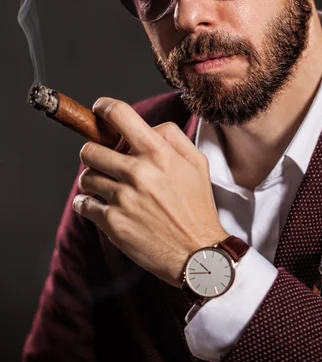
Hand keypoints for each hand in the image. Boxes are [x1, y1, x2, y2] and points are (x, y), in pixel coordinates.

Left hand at [73, 97, 228, 287]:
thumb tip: (147, 127)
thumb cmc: (197, 206)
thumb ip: (173, 136)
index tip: (99, 110)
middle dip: (94, 152)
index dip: (104, 108)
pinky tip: (102, 206)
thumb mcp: (197, 163)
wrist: (197, 253)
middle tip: (104, 161)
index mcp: (158, 152)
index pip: (120, 114)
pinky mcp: (112, 222)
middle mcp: (138, 171)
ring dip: (93, 180)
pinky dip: (88, 204)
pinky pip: (83, 204)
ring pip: (86, 177)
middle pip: (90, 149)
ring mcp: (122, 198)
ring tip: (108, 187)